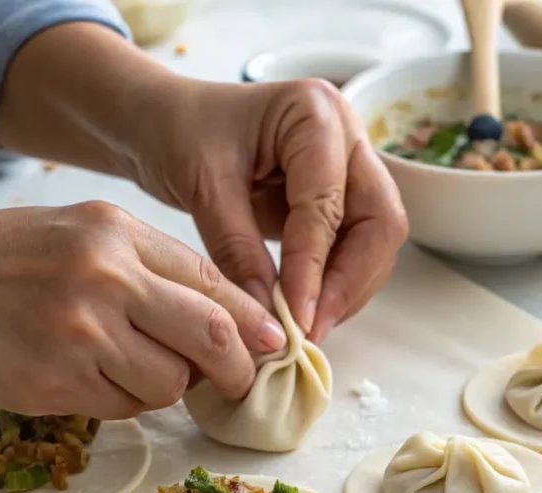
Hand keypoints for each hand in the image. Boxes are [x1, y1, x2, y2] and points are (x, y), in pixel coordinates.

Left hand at [0, 22, 406, 342]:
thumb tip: (269, 316)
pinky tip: (305, 309)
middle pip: (380, 222)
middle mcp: (348, 137)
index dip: (315, 267)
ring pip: (376, 241)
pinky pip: (355, 247)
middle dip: (349, 283)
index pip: (329, 204)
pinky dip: (335, 282)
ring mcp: (350, 168)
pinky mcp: (340, 198)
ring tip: (306, 327)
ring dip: (347, 289)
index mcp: (316, 113)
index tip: (296, 319)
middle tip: (311, 329)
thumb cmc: (177, 132)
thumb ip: (237, 248)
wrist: (161, 120)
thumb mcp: (202, 185)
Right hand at [0, 202, 271, 418]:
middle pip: (212, 335)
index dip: (253, 321)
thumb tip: (229, 319)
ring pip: (172, 382)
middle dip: (238, 368)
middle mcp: (106, 278)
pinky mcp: (57, 382)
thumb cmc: (7, 259)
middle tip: (241, 381)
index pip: (214, 283)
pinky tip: (91, 376)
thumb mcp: (86, 235)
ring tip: (131, 367)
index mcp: (119, 233)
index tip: (272, 343)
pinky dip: (124, 401)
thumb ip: (156, 270)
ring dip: (169, 386)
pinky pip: (125, 407)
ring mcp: (81, 331)